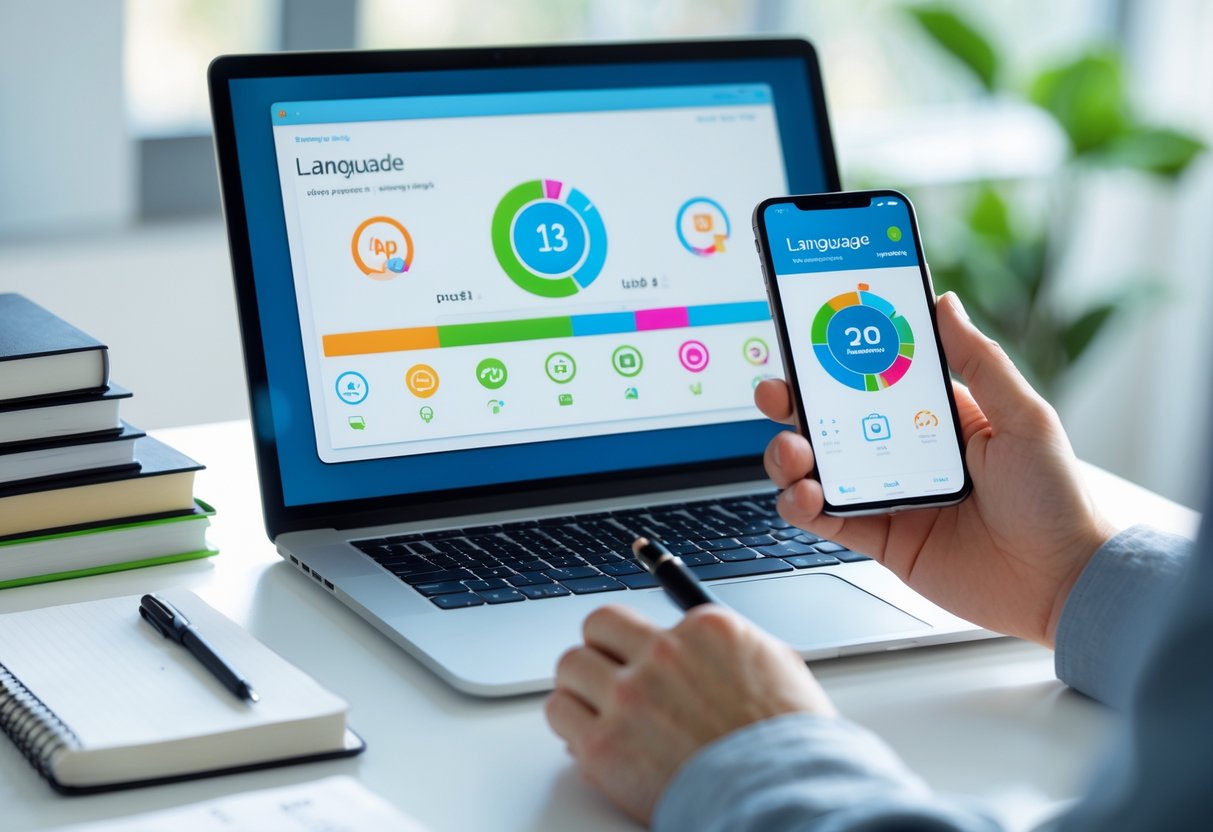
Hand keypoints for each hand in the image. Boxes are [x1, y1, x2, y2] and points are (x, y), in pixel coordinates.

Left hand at [546, 603, 833, 823]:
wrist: (781, 801)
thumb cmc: (790, 749)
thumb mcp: (779, 670)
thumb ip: (733, 648)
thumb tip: (707, 644)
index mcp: (706, 630)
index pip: (647, 616)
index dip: (641, 644)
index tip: (637, 656)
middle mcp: (663, 654)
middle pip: (598, 625)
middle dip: (601, 649)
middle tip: (607, 672)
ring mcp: (630, 697)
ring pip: (570, 665)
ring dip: (580, 685)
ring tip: (593, 706)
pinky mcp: (604, 745)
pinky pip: (559, 712)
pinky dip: (570, 723)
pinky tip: (586, 734)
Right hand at [756, 292, 1115, 646]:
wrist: (1064, 583)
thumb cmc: (1058, 499)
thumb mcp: (1024, 417)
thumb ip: (979, 360)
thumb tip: (943, 302)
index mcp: (936, 417)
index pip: (874, 377)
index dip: (837, 359)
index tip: (809, 337)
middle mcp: (904, 452)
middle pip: (831, 419)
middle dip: (795, 403)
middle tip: (777, 393)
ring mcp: (887, 495)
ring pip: (818, 467)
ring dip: (790, 455)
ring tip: (794, 452)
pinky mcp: (879, 538)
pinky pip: (826, 520)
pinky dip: (802, 506)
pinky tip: (805, 496)